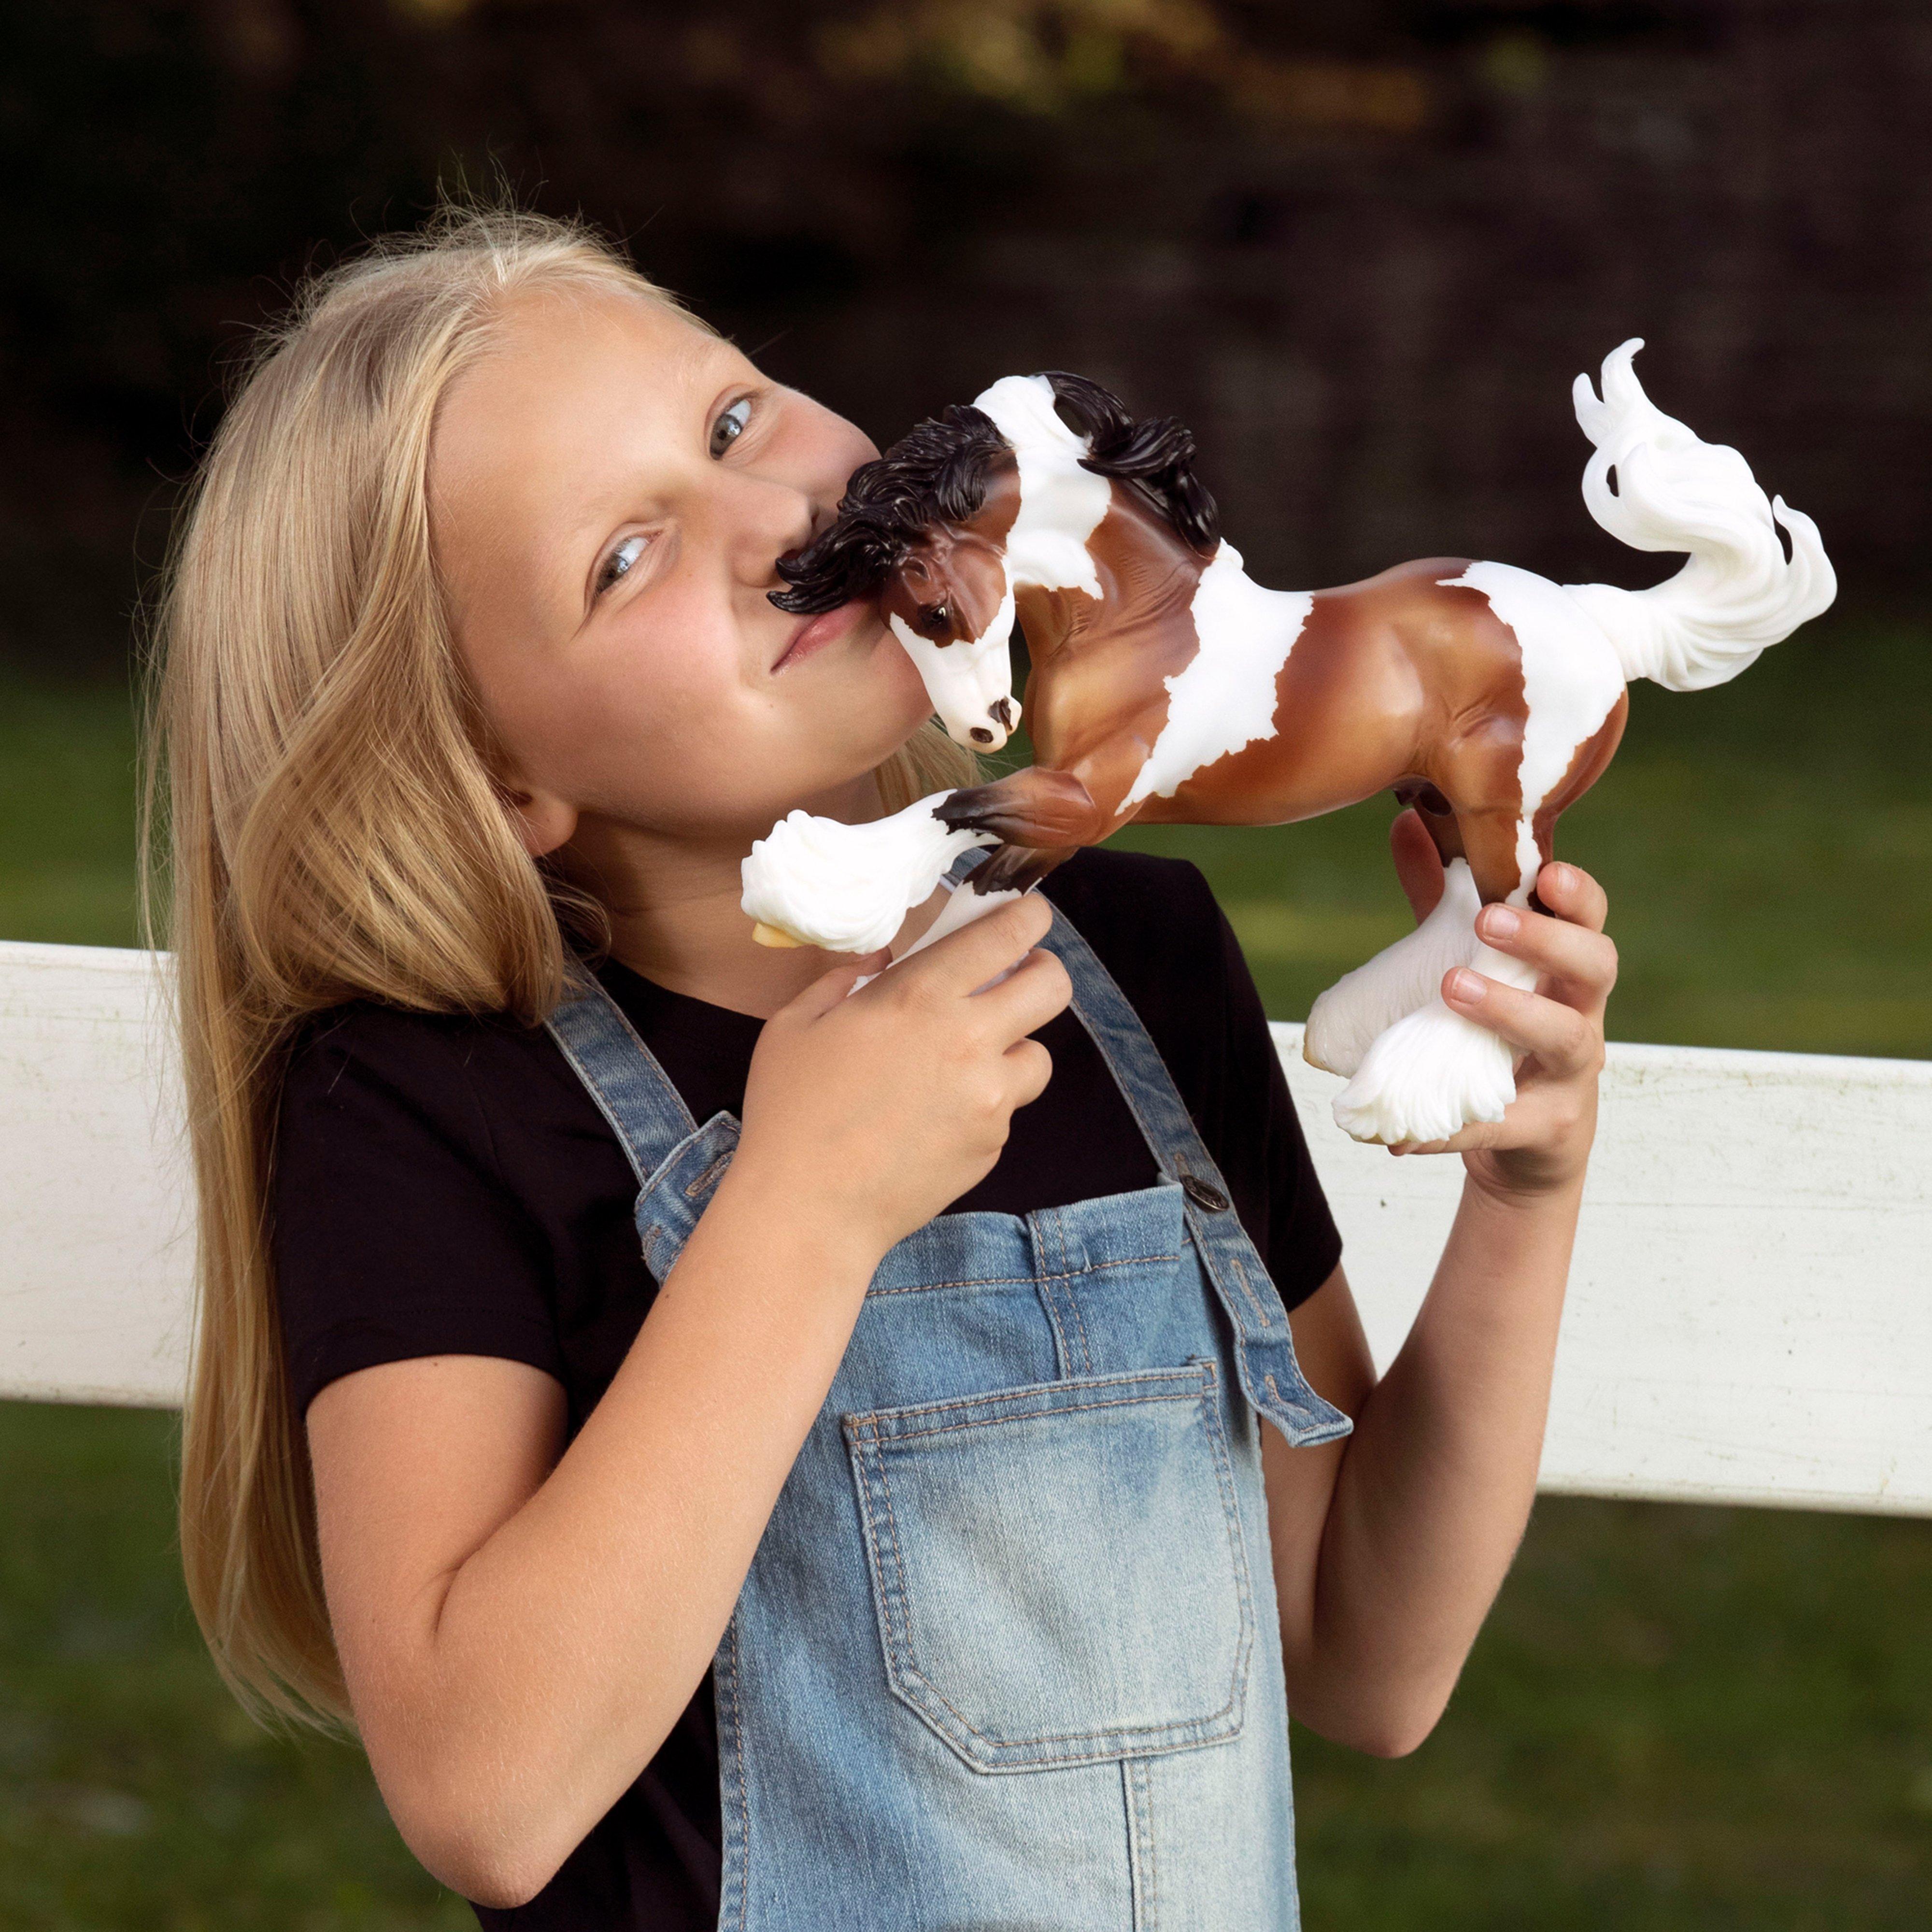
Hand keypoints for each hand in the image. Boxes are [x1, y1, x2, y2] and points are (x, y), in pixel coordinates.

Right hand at [728, 893, 1071, 1266]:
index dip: (1028, 916)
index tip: (1030, 914)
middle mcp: (969, 1040)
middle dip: (1043, 972)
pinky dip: (985, 1103)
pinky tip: (936, 1116)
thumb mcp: (798, 1024)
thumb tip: (883, 960)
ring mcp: (988, 1098)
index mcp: (921, 996)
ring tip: (967, 1060)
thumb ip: (847, 978)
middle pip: (1052, 987)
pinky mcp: (991, 1144)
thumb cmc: (792, 1110)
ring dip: (1013, 1048)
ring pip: (1039, 1055)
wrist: (810, 1208)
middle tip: (1018, 978)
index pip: (1006, 935)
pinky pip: (1007, 1108)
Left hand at [1387, 809, 1616, 1197]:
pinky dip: (1453, 1129)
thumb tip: (1405, 820)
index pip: (1590, 919)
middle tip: (1490, 920)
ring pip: (1566, 1037)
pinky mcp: (1548, 1129)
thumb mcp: (1470, 961)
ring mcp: (1571, 1074)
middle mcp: (1582, 1013)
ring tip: (1452, 988)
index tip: (1547, 872)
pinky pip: (1504, 1125)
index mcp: (1566, 969)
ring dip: (1510, 1010)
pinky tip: (1404, 1133)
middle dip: (1549, 940)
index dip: (1578, 894)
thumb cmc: (1498, 1035)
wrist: (1521, 1144)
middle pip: (1596, 966)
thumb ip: (1442, 899)